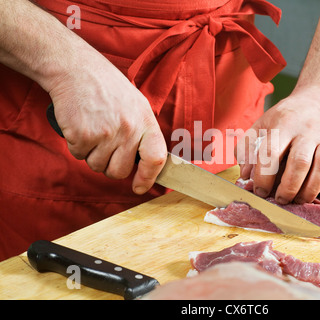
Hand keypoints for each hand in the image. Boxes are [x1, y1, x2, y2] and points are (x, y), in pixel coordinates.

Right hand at [48, 51, 166, 194]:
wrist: (76, 69)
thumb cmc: (108, 88)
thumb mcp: (137, 105)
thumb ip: (143, 133)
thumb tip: (148, 162)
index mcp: (146, 122)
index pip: (156, 159)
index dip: (148, 178)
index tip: (139, 187)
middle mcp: (129, 130)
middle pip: (119, 171)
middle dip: (110, 166)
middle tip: (105, 146)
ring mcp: (106, 133)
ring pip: (97, 166)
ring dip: (92, 154)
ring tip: (93, 129)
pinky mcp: (82, 135)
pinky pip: (79, 156)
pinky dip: (77, 145)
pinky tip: (81, 125)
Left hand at [236, 88, 319, 203]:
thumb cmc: (287, 118)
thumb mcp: (263, 124)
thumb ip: (247, 147)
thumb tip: (244, 174)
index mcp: (284, 124)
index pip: (271, 152)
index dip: (264, 176)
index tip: (260, 191)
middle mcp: (308, 130)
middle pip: (300, 162)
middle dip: (288, 187)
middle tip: (280, 200)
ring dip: (309, 191)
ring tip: (298, 200)